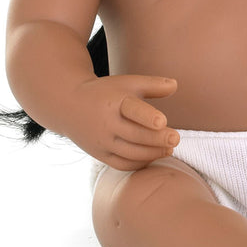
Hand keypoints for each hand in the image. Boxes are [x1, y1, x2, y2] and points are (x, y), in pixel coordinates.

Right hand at [63, 74, 179, 169]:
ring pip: (130, 152)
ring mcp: (102, 141)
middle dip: (157, 139)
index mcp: (115, 102)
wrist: (69, 104)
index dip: (147, 116)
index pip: (132, 110)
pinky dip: (139, 163)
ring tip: (170, 149)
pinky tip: (154, 156)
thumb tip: (176, 85)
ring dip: (152, 153)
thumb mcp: (128, 83)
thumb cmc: (107, 92)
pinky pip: (122, 164)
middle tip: (176, 139)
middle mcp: (106, 123)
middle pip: (135, 135)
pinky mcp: (100, 154)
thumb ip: (153, 85)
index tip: (162, 121)